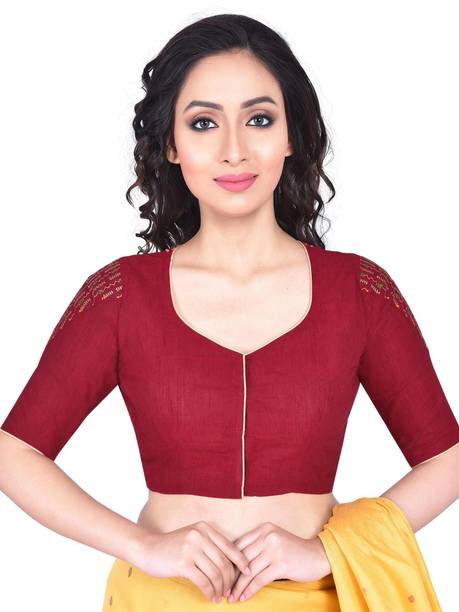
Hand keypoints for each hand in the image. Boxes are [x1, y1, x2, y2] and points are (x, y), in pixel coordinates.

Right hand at [134, 521, 251, 602]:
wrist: (147, 549)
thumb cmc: (172, 546)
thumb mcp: (192, 538)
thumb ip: (209, 545)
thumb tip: (231, 564)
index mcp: (204, 528)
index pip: (230, 546)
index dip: (241, 561)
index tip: (247, 573)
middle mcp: (200, 535)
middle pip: (224, 563)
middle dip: (230, 580)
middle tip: (229, 591)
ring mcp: (191, 548)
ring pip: (215, 573)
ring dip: (220, 589)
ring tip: (219, 596)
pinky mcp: (183, 563)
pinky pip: (203, 581)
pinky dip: (209, 592)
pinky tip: (210, 597)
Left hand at [227, 523, 330, 603]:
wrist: (318, 555)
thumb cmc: (294, 550)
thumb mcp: (275, 540)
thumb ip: (258, 545)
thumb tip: (235, 564)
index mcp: (264, 528)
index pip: (239, 545)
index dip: (229, 561)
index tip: (222, 574)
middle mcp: (268, 536)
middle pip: (242, 559)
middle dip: (231, 576)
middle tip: (224, 588)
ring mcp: (275, 550)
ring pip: (249, 571)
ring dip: (238, 587)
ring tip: (231, 597)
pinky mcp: (281, 564)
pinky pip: (259, 580)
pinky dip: (249, 590)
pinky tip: (244, 597)